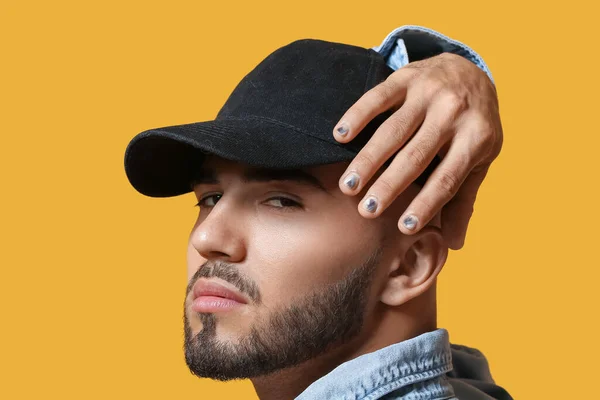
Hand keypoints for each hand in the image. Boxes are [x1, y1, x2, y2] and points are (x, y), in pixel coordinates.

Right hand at [333, 52, 502, 249]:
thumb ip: (464, 198)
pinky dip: (357, 116)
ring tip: (347, 186)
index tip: (404, 228)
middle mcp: (454, 113)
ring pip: (393, 131)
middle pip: (416, 156)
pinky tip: (340, 136)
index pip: (448, 179)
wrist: (471, 71)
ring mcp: (429, 93)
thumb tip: (455, 244)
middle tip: (365, 210)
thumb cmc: (473, 125)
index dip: (426, 204)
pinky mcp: (407, 77)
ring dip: (368, 160)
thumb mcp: (480, 159)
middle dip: (389, 186)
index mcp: (477, 138)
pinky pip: (378, 97)